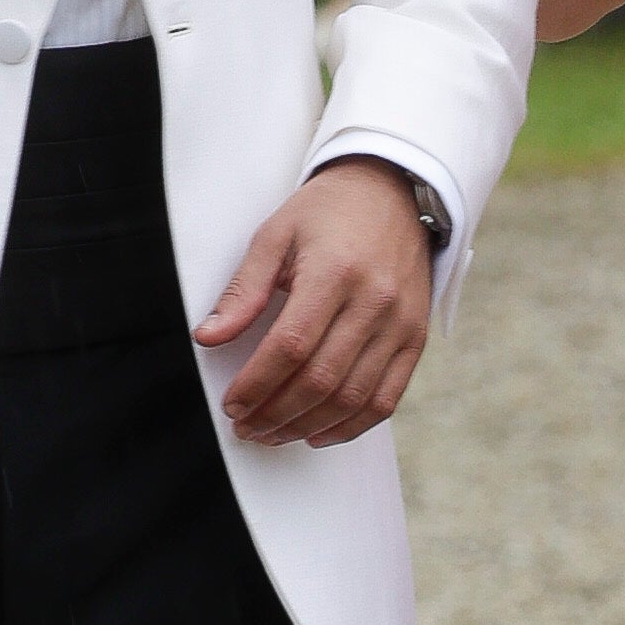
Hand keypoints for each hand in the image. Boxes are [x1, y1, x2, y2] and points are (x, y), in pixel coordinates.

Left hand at [197, 159, 435, 447]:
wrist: (393, 190)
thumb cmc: (327, 212)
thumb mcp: (275, 235)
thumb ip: (244, 290)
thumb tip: (207, 338)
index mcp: (334, 272)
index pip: (290, 346)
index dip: (257, 384)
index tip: (233, 404)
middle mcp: (374, 301)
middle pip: (320, 379)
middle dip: (275, 413)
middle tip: (246, 427)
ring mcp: (400, 323)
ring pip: (352, 397)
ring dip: (307, 426)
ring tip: (273, 433)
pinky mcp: (416, 337)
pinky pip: (386, 399)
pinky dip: (351, 426)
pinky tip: (318, 433)